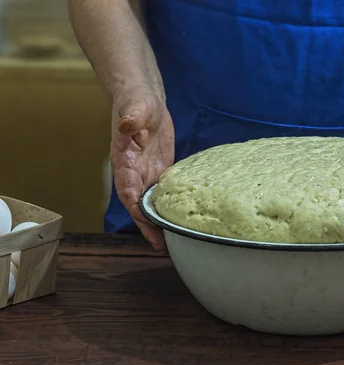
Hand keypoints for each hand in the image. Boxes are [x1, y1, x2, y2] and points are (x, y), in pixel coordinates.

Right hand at [110, 86, 174, 250]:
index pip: (127, 190)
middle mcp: (133, 173)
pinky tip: (182, 220)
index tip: (146, 223)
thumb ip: (132, 117)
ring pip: (151, 204)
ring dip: (159, 222)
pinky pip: (164, 194)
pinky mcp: (161, 171)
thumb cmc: (137, 102)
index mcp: (124, 161)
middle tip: (161, 246)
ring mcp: (147, 174)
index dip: (135, 208)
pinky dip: (170, 208)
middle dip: (148, 226)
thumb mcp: (136, 107)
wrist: (145, 101)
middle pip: (138, 205)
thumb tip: (127, 125)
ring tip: (173, 242)